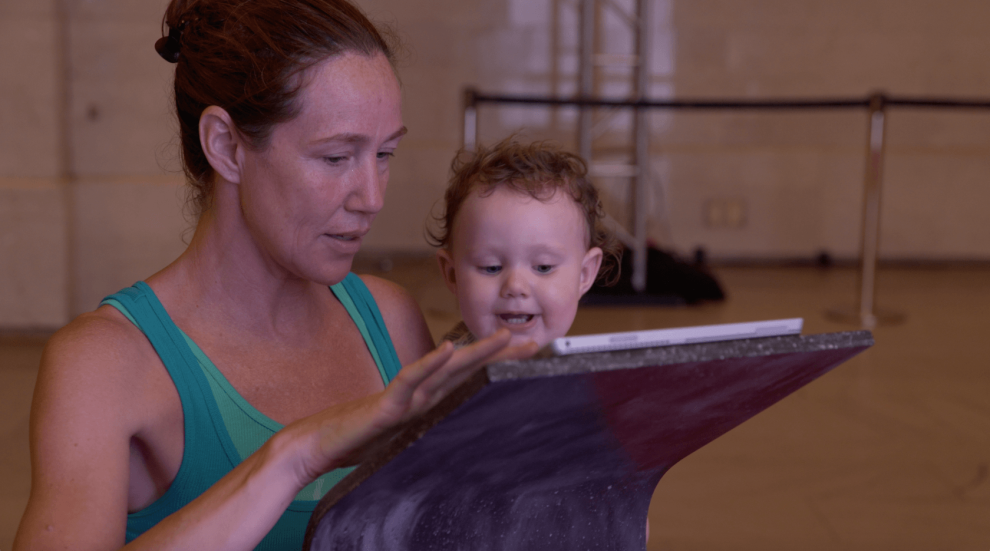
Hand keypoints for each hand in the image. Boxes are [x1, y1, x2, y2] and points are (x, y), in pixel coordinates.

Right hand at [288, 329, 537, 483]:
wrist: (317, 444)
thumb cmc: (355, 437)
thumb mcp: (401, 430)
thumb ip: (422, 419)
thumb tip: (448, 420)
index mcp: (426, 399)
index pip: (469, 377)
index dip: (497, 363)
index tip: (526, 353)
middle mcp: (421, 393)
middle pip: (467, 368)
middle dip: (501, 354)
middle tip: (534, 341)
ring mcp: (405, 397)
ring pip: (447, 369)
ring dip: (477, 352)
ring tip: (504, 338)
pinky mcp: (386, 405)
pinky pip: (411, 380)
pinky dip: (431, 364)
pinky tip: (449, 349)